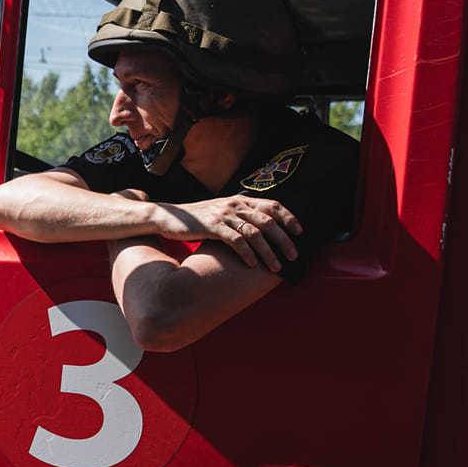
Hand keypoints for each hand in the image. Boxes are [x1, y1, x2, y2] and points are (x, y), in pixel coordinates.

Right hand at [131, 191, 301, 270]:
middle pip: (268, 221)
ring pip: (255, 233)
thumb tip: (259, 228)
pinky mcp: (212, 226)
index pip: (272, 205)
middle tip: (293, 255)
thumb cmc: (196, 219)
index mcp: (240, 200)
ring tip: (276, 266)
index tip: (299, 232)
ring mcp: (224, 215)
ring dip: (268, 252)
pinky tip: (253, 264)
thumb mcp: (221, 212)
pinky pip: (236, 240)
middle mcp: (234, 204)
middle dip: (284, 240)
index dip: (288, 218)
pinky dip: (247, 253)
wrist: (168, 218)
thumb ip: (239, 215)